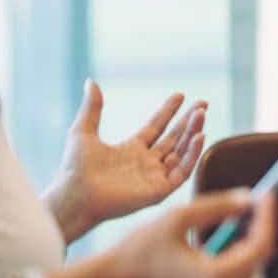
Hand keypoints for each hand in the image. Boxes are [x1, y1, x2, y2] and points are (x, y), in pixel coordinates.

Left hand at [44, 79, 206, 242]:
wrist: (73, 196)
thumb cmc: (75, 169)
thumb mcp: (83, 131)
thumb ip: (92, 107)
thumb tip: (90, 81)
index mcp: (131, 150)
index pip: (156, 127)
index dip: (168, 111)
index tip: (180, 95)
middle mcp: (145, 164)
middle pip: (174, 139)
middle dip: (189, 121)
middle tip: (203, 103)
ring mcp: (153, 178)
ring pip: (181, 153)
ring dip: (193, 133)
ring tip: (201, 114)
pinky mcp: (158, 191)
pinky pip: (181, 172)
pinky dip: (192, 155)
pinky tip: (198, 136)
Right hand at [109, 189, 277, 277]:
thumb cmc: (138, 251)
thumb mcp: (179, 217)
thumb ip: (218, 206)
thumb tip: (248, 198)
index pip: (259, 246)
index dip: (267, 217)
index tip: (266, 195)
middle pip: (258, 261)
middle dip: (260, 228)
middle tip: (256, 201)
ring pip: (248, 272)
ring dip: (249, 242)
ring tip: (243, 215)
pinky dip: (236, 258)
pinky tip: (228, 236)